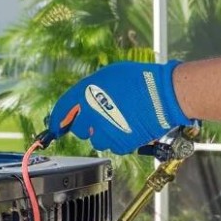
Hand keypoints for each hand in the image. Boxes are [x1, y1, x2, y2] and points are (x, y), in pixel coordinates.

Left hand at [47, 60, 190, 153]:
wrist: (164, 94)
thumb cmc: (140, 79)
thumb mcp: (109, 74)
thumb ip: (91, 88)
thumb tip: (82, 99)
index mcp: (85, 94)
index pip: (62, 110)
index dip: (58, 120)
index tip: (56, 126)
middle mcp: (92, 114)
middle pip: (79, 129)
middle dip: (86, 124)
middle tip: (101, 117)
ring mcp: (106, 130)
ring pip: (96, 139)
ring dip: (103, 133)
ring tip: (118, 121)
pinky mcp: (121, 143)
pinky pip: (113, 145)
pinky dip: (118, 139)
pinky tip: (128, 127)